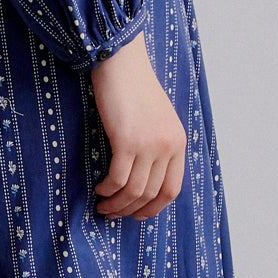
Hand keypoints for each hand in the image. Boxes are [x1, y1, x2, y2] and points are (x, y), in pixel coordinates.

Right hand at [90, 31, 185, 220]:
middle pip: (150, 193)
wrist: (122, 62)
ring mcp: (149, 144)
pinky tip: (99, 188)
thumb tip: (142, 176)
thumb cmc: (134, 87)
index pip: (172, 189)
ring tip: (103, 205)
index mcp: (178, 142)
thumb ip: (157, 145)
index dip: (154, 208)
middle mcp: (168, 146)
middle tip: (113, 213)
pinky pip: (118, 178)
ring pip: (134, 190)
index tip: (138, 215)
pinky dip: (107, 188)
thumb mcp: (157, 119)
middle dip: (130, 210)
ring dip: (116, 203)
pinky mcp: (127, 140)